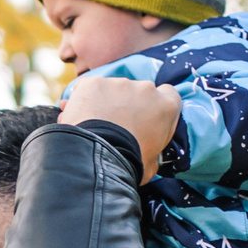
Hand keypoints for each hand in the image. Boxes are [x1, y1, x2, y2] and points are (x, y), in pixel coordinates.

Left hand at [60, 76, 179, 182]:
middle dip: (129, 103)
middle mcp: (146, 89)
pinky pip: (88, 88)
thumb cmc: (129, 164)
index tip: (146, 115)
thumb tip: (147, 154)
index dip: (156, 104)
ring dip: (106, 102)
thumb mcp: (152, 163)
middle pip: (139, 91)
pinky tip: (79, 116)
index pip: (168, 94)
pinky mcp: (94, 83)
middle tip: (117, 125)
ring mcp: (119, 83)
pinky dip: (84, 99)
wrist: (100, 158)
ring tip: (95, 124)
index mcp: (167, 106)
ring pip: (113, 89)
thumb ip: (153, 149)